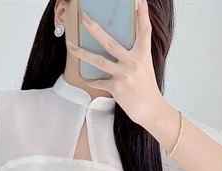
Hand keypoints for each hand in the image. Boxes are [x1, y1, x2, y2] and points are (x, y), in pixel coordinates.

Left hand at [66, 0, 168, 127]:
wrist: (150, 109)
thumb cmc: (146, 88)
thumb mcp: (145, 66)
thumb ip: (134, 54)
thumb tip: (119, 46)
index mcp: (142, 55)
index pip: (144, 30)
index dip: (143, 14)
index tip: (139, 1)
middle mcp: (133, 63)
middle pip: (110, 42)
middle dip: (95, 30)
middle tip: (84, 19)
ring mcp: (123, 75)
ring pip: (98, 61)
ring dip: (82, 53)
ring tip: (71, 46)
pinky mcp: (116, 88)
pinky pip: (99, 81)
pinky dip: (92, 79)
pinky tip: (85, 76)